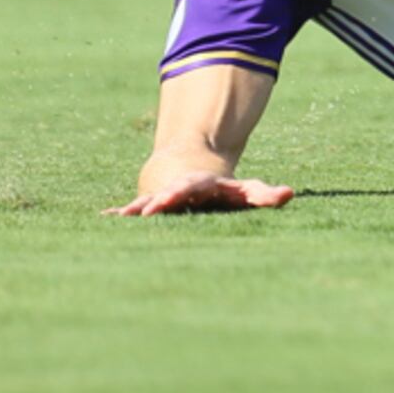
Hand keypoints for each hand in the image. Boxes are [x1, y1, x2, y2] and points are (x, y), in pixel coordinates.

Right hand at [114, 163, 295, 215]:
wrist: (193, 174)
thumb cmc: (224, 191)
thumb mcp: (246, 192)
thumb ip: (265, 195)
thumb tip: (288, 194)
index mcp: (202, 186)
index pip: (192, 186)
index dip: (182, 191)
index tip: (170, 197)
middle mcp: (179, 190)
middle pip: (169, 194)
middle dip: (161, 200)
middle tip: (151, 208)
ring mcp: (163, 199)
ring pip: (148, 203)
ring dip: (137, 209)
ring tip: (121, 216)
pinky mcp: (151, 207)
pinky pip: (134, 209)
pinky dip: (121, 213)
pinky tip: (105, 218)